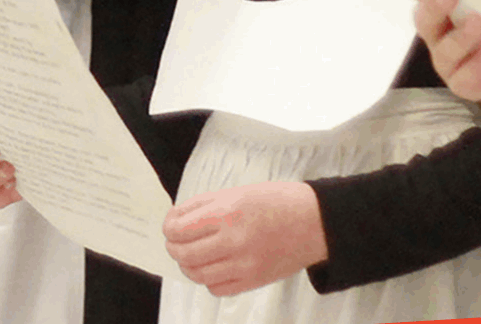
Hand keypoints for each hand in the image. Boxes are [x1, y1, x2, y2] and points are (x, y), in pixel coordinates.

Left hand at [163, 182, 326, 294]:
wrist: (312, 222)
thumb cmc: (274, 201)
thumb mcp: (235, 192)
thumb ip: (204, 206)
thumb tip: (177, 218)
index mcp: (226, 213)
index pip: (180, 229)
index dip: (168, 228)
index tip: (170, 225)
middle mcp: (233, 241)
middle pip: (185, 254)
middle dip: (173, 247)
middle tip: (175, 240)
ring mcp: (244, 265)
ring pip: (198, 275)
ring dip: (187, 265)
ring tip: (189, 254)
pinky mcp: (253, 282)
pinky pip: (218, 288)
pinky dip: (207, 280)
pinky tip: (211, 267)